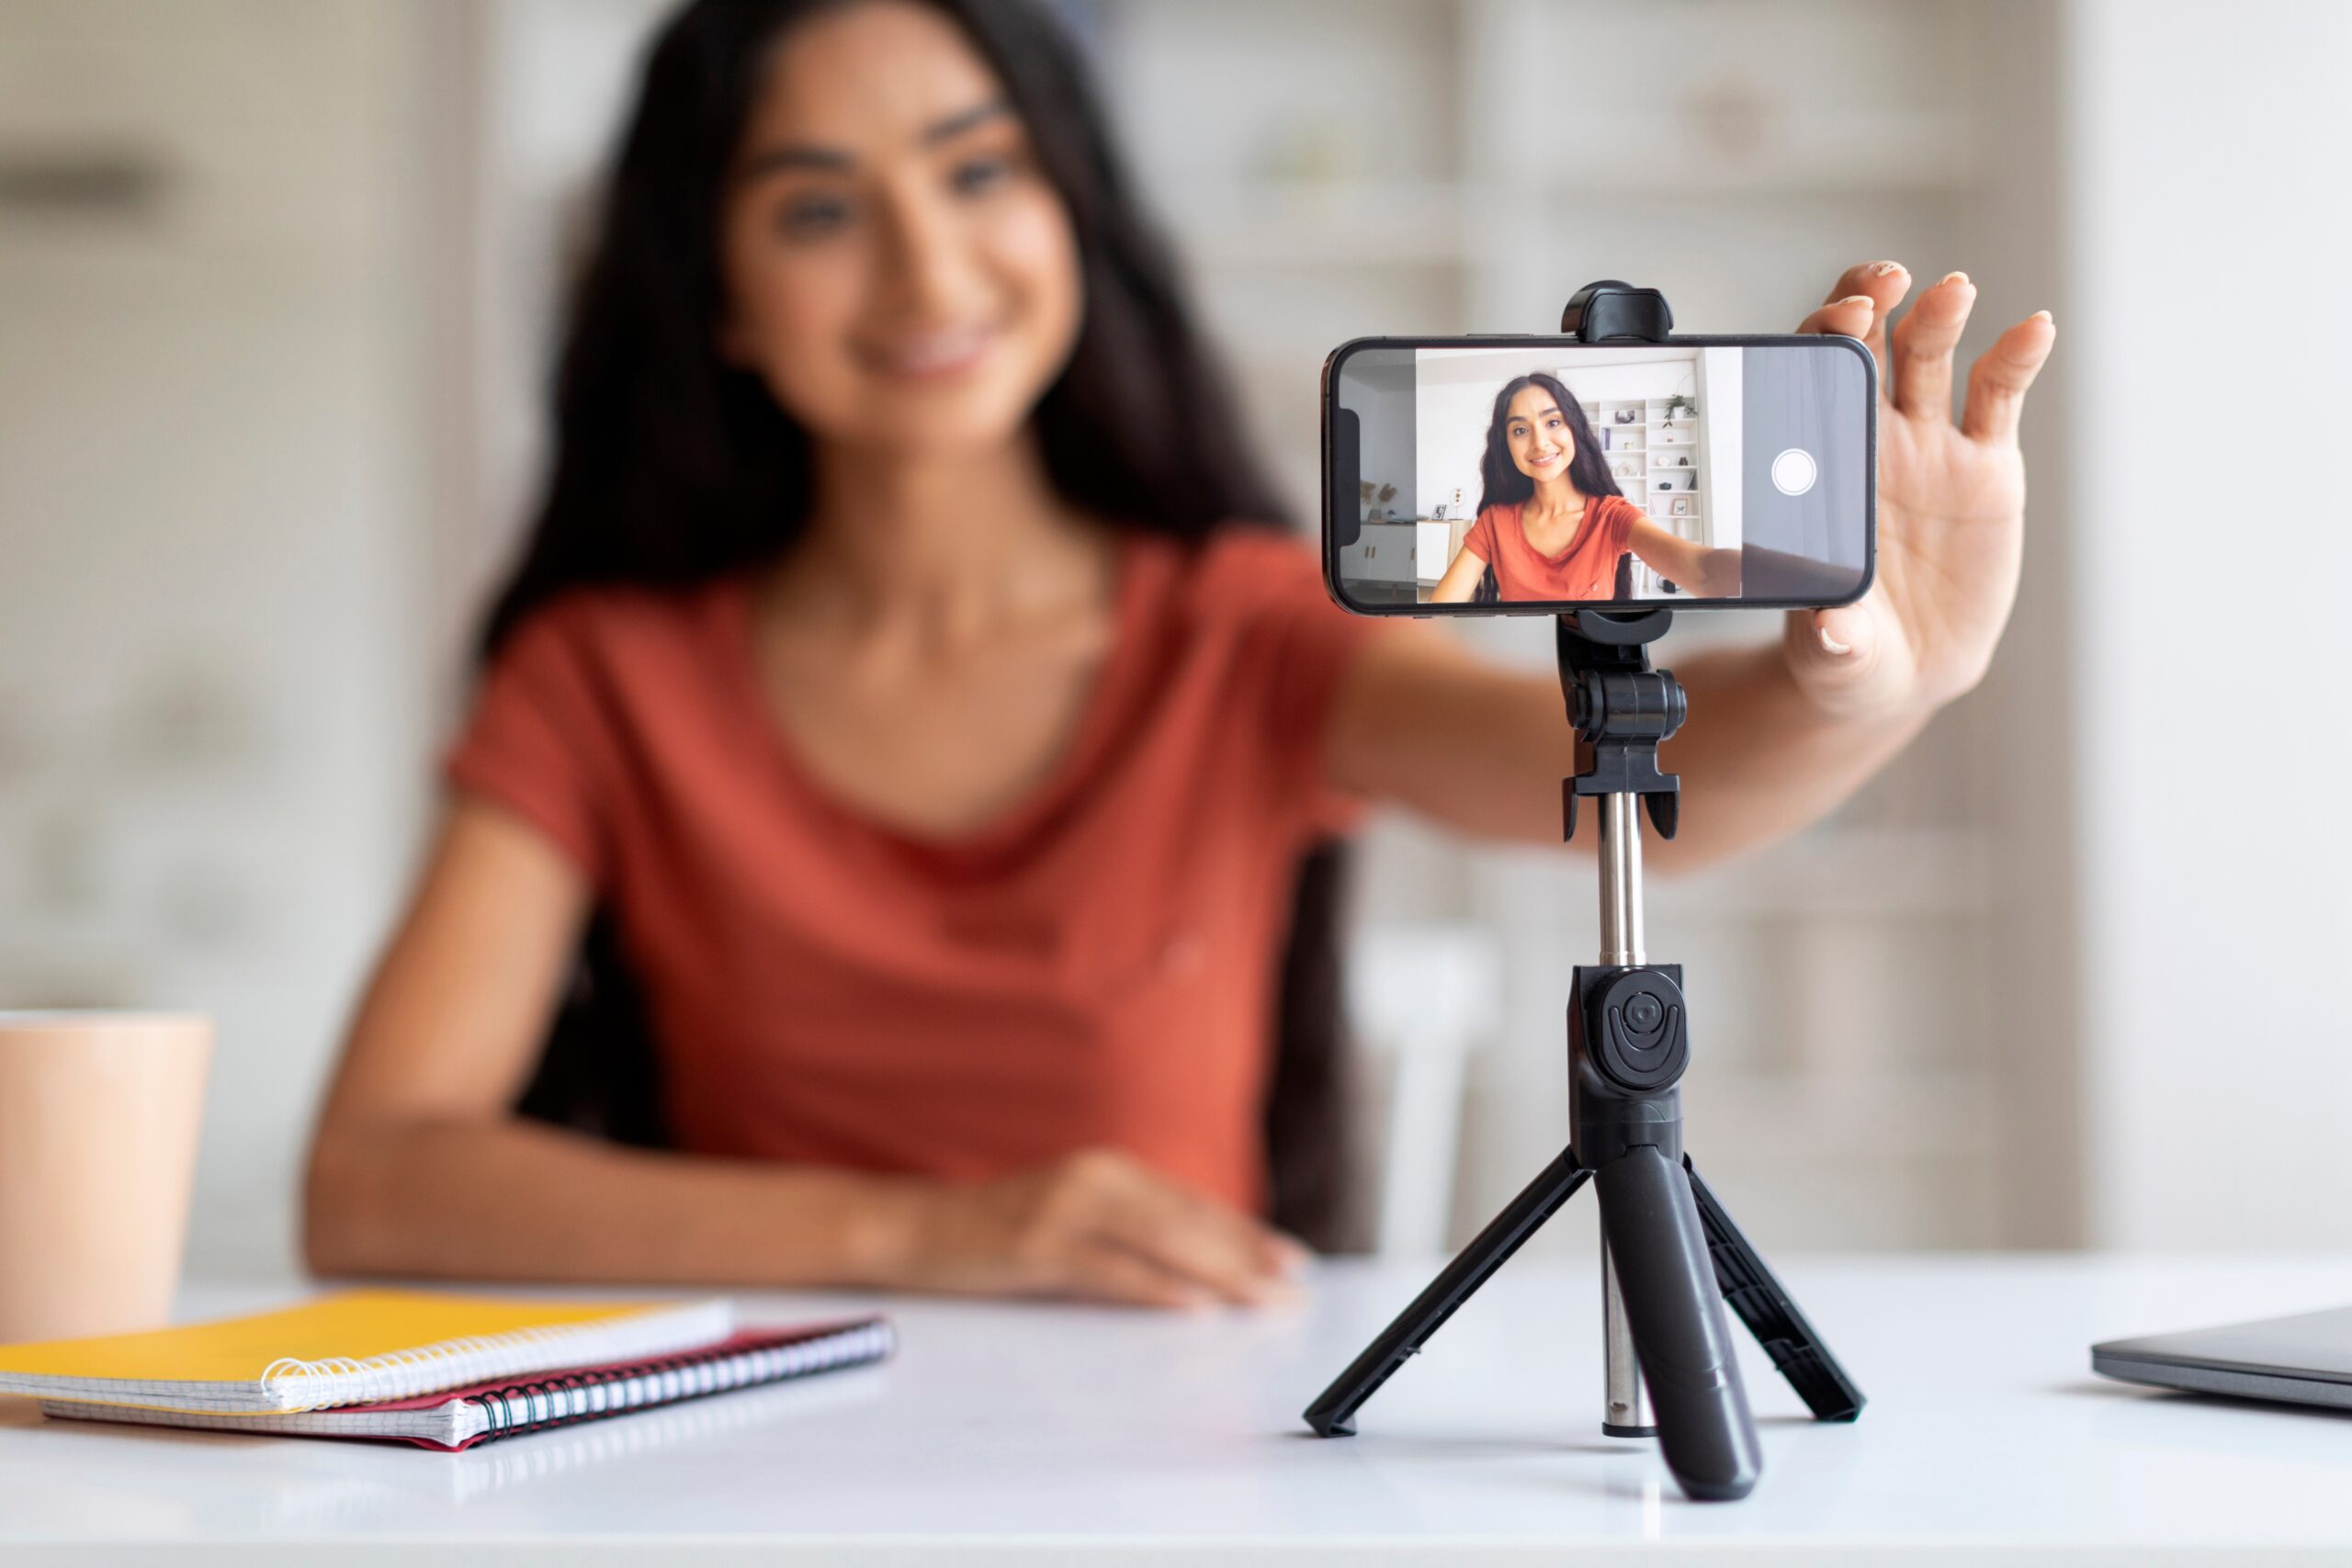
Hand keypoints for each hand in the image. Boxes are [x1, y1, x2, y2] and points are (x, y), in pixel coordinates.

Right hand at [883, 1148, 1307, 1308]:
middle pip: (1188, 1221)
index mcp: (1109, 1171)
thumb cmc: (1000, 1231)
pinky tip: (1192, 1305)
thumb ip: (1128, 1229)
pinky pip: (1109, 1269)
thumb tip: (1201, 1261)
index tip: (1292, 1259)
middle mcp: (1095, 1179)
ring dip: (1219, 1272)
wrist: (917, 1227)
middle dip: (1248, 1255)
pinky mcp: (1038, 1245)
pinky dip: (1155, 1287)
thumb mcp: (1073, 1218)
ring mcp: (1065, 1210)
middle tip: (1295, 1284)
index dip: (1247, 1233)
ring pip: (1160, 1242)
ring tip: (1262, 1298)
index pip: (1194, 1205)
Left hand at [1781, 263, 2055, 721]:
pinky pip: (1999, 396)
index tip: (1839, 324)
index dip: (1821, 342)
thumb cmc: (1845, 650)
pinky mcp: (1986, 466)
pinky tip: (2034, 328)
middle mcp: (1870, 441)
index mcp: (1816, 467)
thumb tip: (1831, 629)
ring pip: (1930, 358)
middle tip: (1885, 283)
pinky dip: (2017, 356)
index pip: (1807, 382)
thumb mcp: (1832, 652)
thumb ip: (1833, 636)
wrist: (1904, 671)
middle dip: (1871, 303)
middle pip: (1866, 348)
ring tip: (1953, 291)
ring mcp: (1929, 448)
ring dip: (1939, 316)